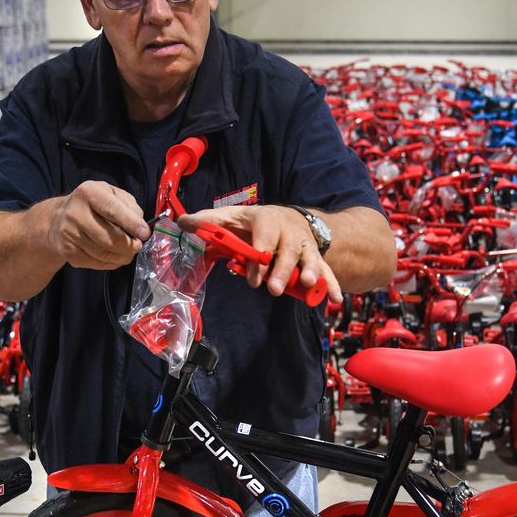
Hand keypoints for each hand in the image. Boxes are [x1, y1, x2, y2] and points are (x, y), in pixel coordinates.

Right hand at [46, 181, 149, 269]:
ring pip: (105, 254)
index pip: (112, 210)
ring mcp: (69, 234)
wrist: (59, 218)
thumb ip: (130, 206)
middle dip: (130, 245)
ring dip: (123, 256)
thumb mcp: (112, 194)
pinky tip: (114, 256)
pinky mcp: (67, 251)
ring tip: (128, 251)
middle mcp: (75, 213)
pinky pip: (96, 263)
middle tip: (138, 245)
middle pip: (110, 238)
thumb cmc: (93, 205)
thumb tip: (141, 228)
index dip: (131, 223)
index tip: (145, 233)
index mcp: (89, 193)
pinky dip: (111, 263)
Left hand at [179, 205, 341, 303]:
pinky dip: (332, 285)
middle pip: (289, 249)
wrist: (292, 219)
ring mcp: (306, 245)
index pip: (266, 235)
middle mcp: (290, 231)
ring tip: (308, 286)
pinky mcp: (317, 259)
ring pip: (311, 258)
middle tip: (274, 289)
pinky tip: (334, 299)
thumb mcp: (232, 217)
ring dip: (311, 272)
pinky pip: (327, 271)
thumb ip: (209, 222)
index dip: (261, 253)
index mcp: (268, 219)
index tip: (254, 273)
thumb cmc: (256, 223)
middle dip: (282, 269)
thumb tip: (182, 222)